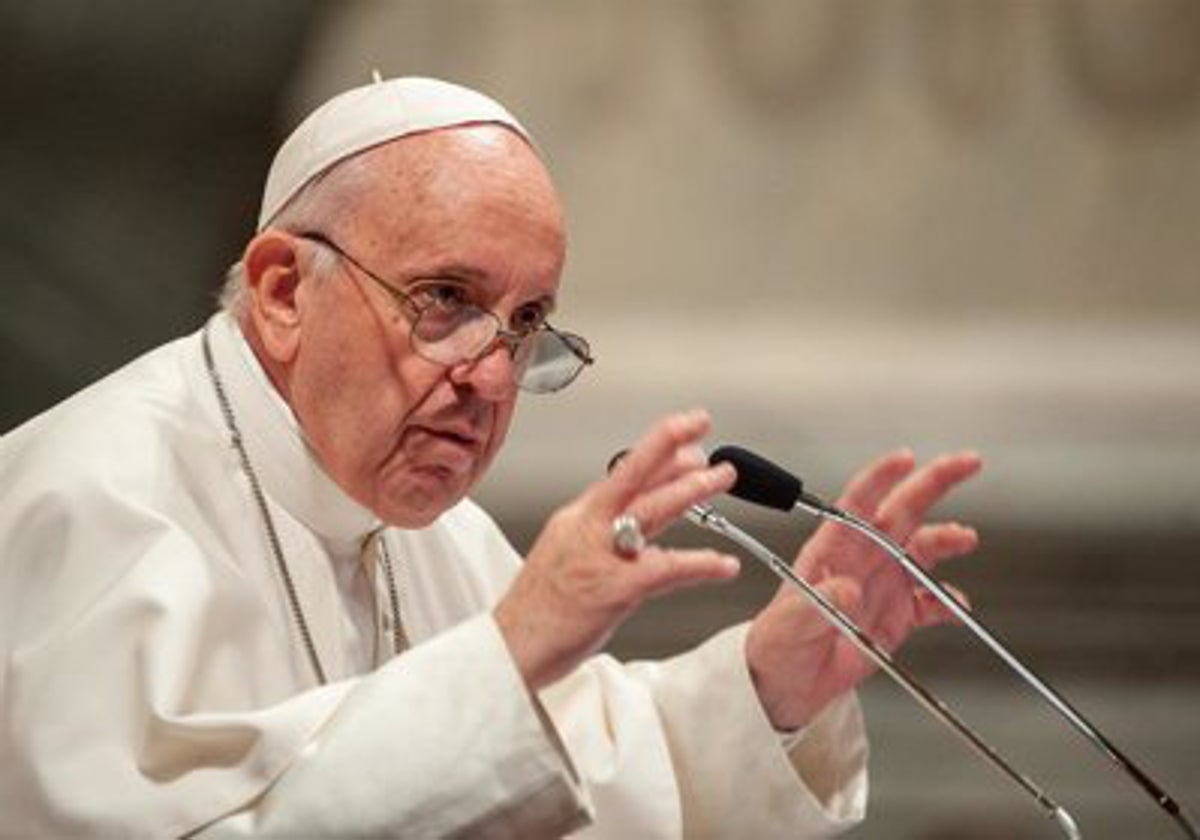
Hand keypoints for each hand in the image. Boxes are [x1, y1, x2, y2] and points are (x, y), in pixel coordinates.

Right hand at [495, 410, 740, 689]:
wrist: (509, 648)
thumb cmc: (538, 612)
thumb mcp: (566, 555)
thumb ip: (602, 534)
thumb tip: (636, 520)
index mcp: (576, 519)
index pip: (622, 474)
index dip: (657, 450)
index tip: (685, 434)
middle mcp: (586, 529)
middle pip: (631, 474)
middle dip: (669, 444)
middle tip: (701, 424)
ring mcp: (598, 557)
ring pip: (649, 510)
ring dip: (689, 491)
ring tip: (719, 478)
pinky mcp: (612, 590)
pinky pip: (664, 570)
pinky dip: (698, 564)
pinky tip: (722, 563)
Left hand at [745, 449, 981, 730]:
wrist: (787, 683)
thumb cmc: (777, 644)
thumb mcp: (789, 624)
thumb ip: (818, 604)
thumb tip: (848, 587)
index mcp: (831, 549)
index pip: (858, 502)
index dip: (882, 477)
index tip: (905, 458)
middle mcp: (862, 559)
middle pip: (902, 510)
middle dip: (935, 483)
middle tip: (966, 463)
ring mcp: (883, 584)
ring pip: (923, 549)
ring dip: (946, 539)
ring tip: (965, 538)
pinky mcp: (898, 616)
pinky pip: (931, 602)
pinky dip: (948, 602)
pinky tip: (956, 607)